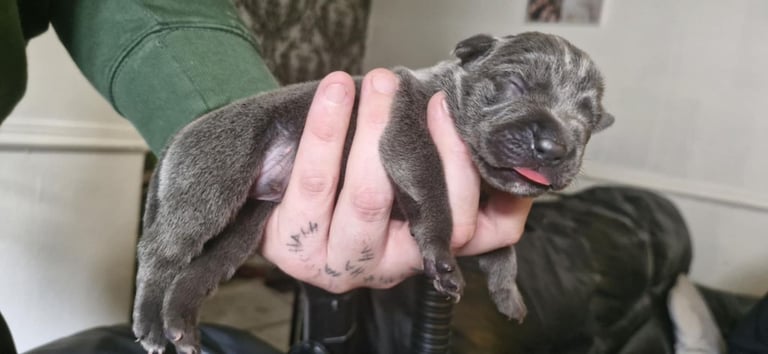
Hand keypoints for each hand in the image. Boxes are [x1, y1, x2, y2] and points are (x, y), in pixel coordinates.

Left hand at [260, 69, 532, 292]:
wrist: (276, 200)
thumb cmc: (348, 183)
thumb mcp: (400, 182)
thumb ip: (435, 161)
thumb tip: (464, 109)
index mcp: (429, 251)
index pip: (485, 228)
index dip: (476, 170)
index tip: (460, 112)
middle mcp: (391, 267)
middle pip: (431, 214)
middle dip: (431, 142)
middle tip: (416, 89)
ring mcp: (341, 263)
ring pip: (370, 198)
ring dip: (376, 129)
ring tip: (374, 82)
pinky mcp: (293, 249)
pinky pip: (313, 184)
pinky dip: (326, 132)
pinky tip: (334, 93)